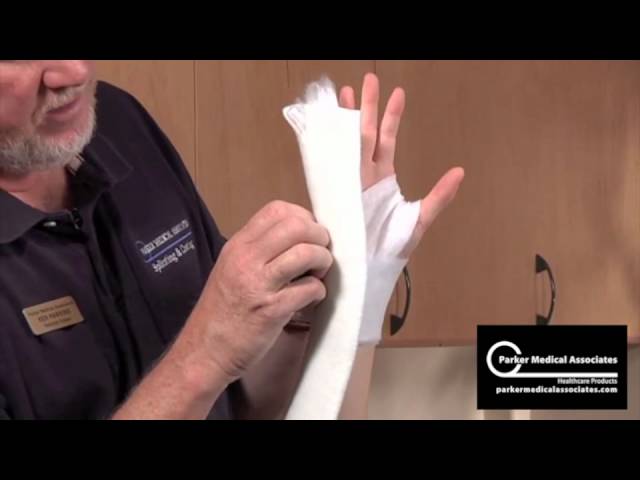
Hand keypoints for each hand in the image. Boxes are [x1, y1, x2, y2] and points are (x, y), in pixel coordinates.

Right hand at [188, 201, 332, 380]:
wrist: (204, 351)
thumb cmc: (221, 313)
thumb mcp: (231, 269)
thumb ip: (259, 252)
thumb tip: (298, 240)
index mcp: (238, 246)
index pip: (277, 210)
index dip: (302, 218)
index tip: (309, 235)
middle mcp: (246, 259)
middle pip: (296, 226)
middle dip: (319, 237)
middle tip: (320, 253)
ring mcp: (258, 284)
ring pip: (306, 253)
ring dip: (322, 261)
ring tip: (318, 274)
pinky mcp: (272, 310)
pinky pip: (309, 288)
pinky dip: (318, 291)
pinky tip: (311, 297)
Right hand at [339, 72, 464, 255]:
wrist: (368, 273)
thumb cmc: (391, 250)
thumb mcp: (419, 221)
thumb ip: (439, 196)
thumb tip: (459, 171)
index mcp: (382, 180)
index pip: (386, 141)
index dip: (391, 117)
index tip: (397, 92)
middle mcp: (363, 177)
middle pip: (364, 134)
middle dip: (366, 107)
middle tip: (368, 80)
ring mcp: (346, 184)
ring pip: (345, 144)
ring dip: (344, 119)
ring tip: (344, 93)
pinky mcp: (334, 194)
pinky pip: (328, 164)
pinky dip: (324, 144)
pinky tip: (321, 125)